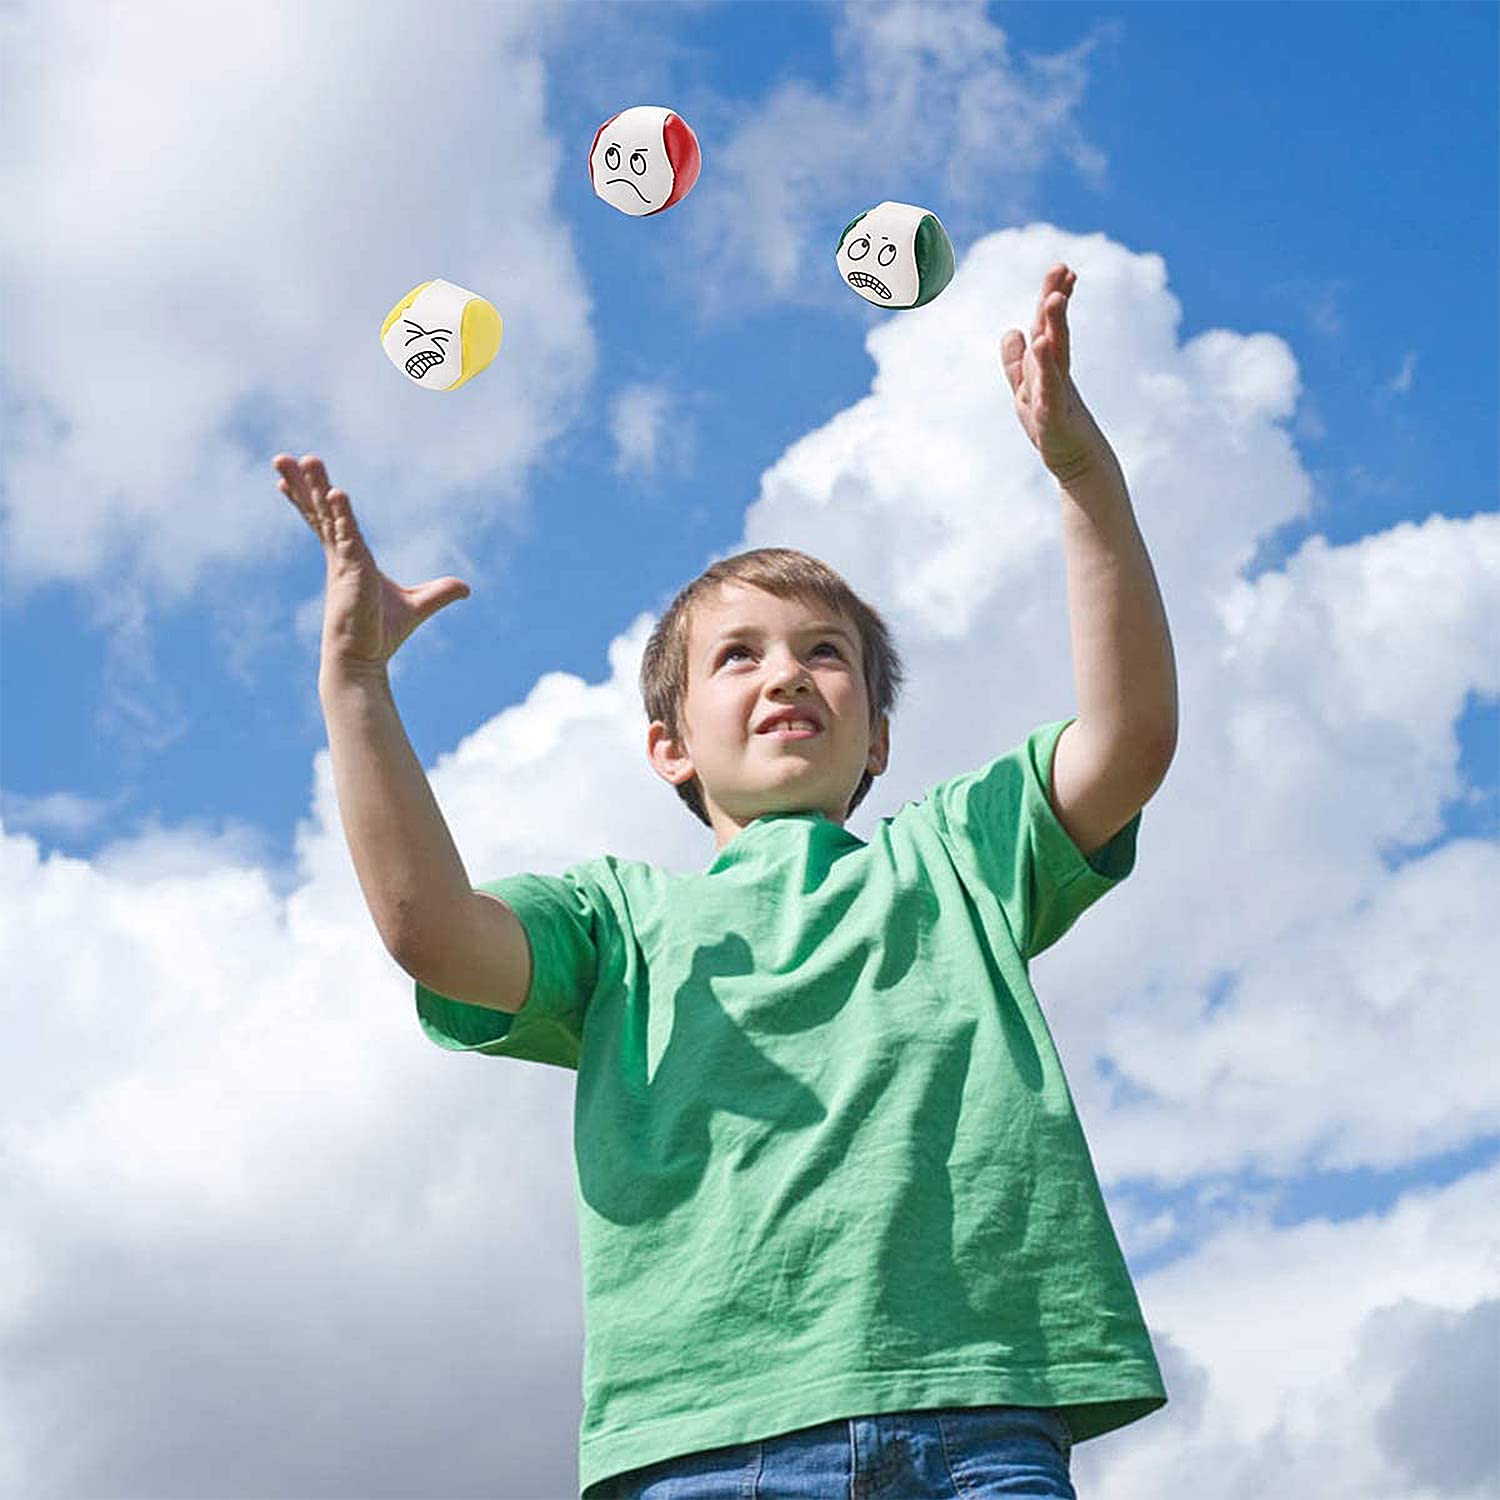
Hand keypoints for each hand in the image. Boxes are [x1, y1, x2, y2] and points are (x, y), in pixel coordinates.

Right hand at [273, 453, 468, 674]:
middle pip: (319, 511)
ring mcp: (342, 562)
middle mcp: (340, 556)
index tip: (298, 477)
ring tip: (302, 459)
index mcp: (348, 558)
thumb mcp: (417, 606)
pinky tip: (335, 493)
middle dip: (303, 484)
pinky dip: (341, 514)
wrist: (363, 660)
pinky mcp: (350, 571)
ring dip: (314, 487)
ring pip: (326, 516)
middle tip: (282, 458)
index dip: (313, 499)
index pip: (328, 521)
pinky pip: (345, 536)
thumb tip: (465, 588)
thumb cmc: (380, 634)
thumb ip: (439, 593)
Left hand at [1000, 264, 1106, 483]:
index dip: (1053, 297)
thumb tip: (1012, 330)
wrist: (1078, 463)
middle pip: (1054, 332)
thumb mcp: (1026, 391)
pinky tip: (1040, 346)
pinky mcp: (1053, 416)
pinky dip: (1045, 368)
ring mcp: (1057, 393)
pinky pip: (1049, 388)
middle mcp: (1055, 374)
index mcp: (1048, 366)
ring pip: (1055, 355)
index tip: (1062, 269)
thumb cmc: (1053, 427)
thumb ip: (1017, 363)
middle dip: (1056, 300)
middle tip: (1062, 270)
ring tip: (1055, 300)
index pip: (1048, 325)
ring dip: (1055, 326)